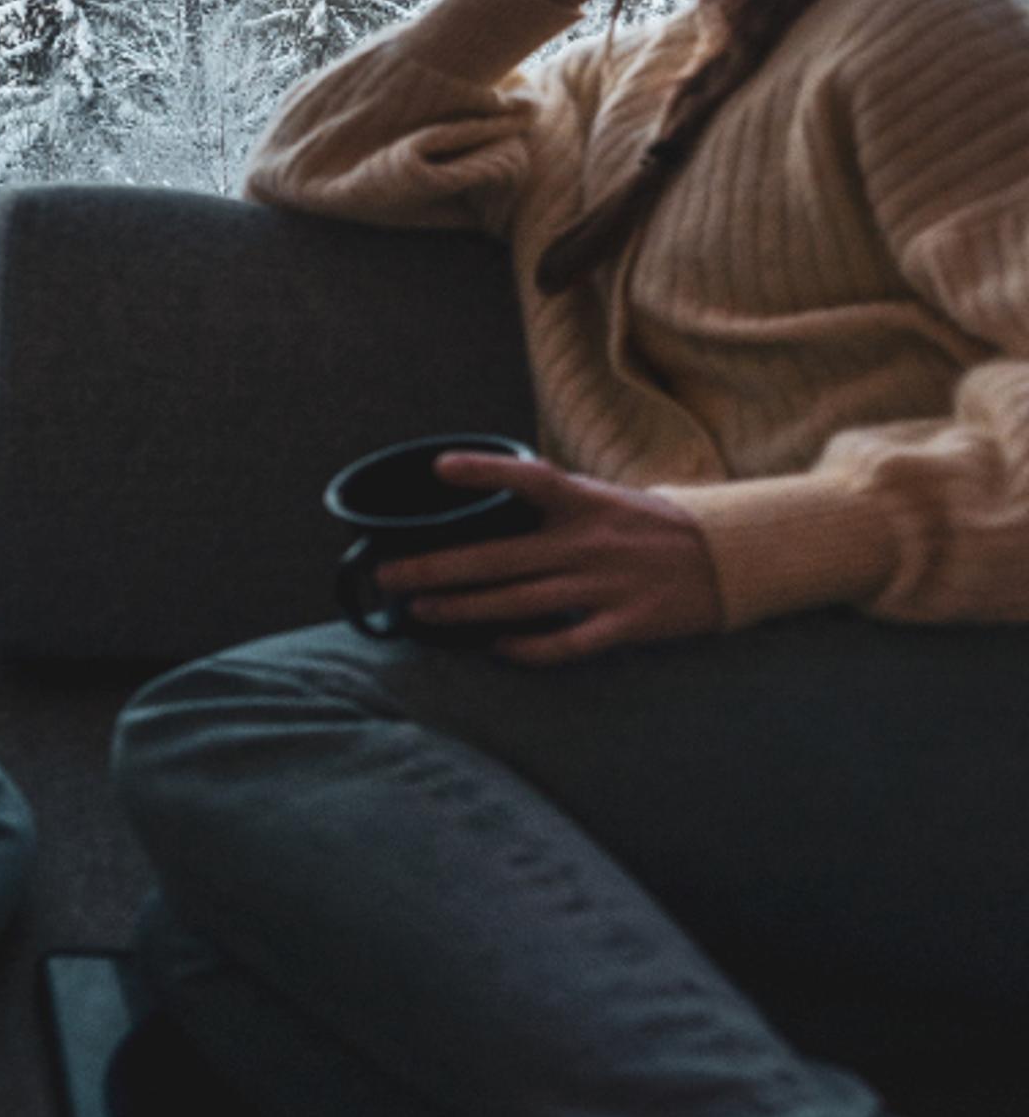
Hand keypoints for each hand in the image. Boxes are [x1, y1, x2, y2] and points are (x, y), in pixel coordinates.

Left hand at [376, 453, 722, 664]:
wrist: (727, 559)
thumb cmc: (651, 526)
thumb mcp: (605, 498)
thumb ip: (555, 501)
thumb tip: (492, 497)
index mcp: (584, 502)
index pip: (529, 478)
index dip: (485, 471)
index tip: (439, 469)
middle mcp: (588, 542)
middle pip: (500, 556)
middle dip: (438, 567)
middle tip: (389, 575)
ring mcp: (605, 586)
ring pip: (520, 602)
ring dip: (465, 610)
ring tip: (422, 611)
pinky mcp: (625, 625)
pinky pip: (566, 643)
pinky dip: (528, 648)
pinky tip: (495, 647)